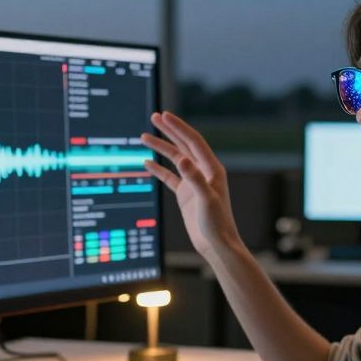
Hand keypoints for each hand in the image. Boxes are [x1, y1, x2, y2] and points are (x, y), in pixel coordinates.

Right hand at [142, 111, 243, 255]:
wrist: (217, 245)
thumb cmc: (217, 224)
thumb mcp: (206, 200)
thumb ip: (195, 179)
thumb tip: (182, 159)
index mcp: (212, 169)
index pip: (193, 142)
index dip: (179, 127)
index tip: (164, 116)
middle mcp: (203, 172)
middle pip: (184, 145)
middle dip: (169, 130)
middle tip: (154, 116)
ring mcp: (194, 183)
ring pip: (175, 159)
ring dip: (161, 147)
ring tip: (144, 137)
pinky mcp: (186, 195)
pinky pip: (170, 177)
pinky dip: (159, 169)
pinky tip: (147, 162)